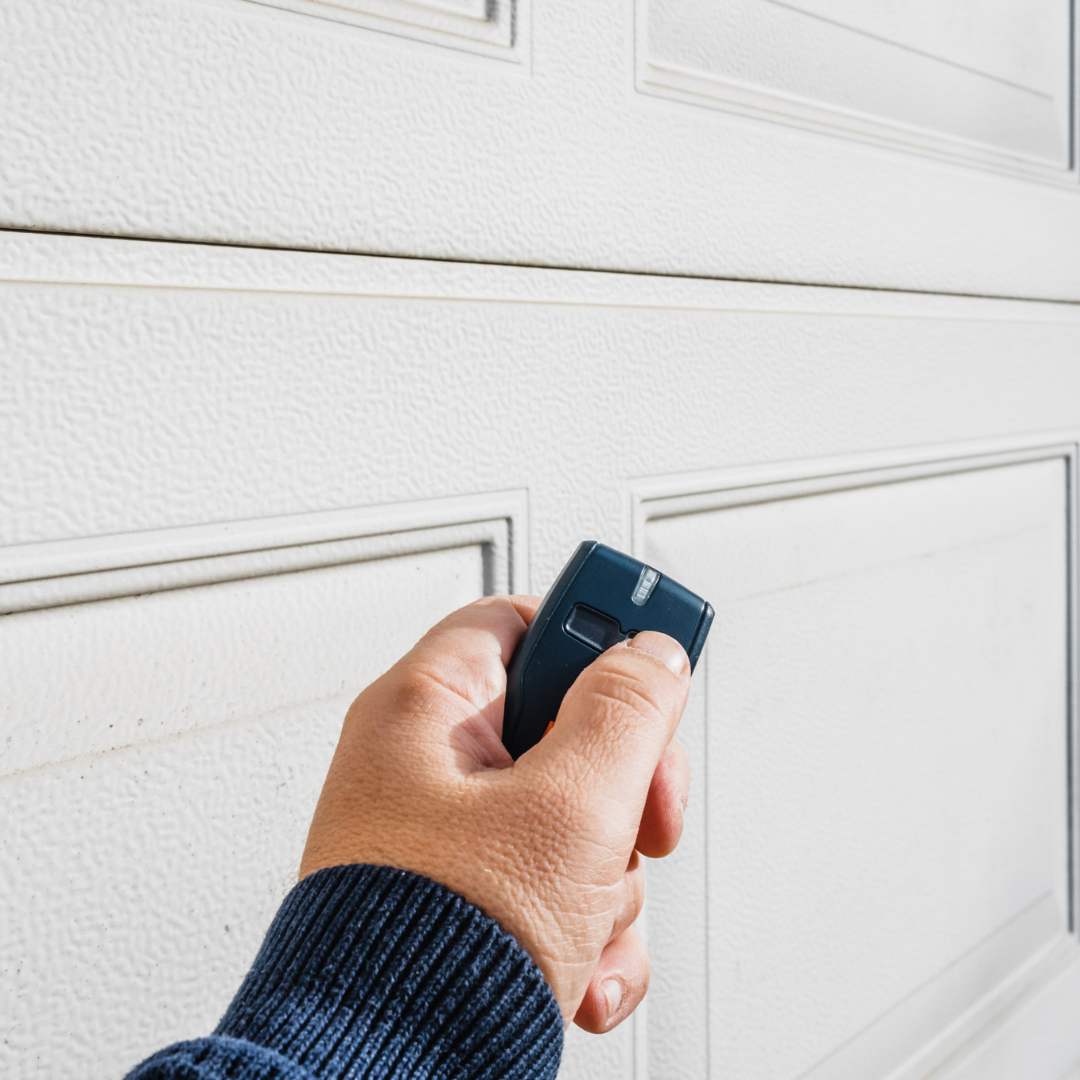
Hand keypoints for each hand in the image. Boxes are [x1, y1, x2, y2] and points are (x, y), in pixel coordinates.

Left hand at [299, 595, 691, 1031]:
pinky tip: (582, 968)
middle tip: (640, 818)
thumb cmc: (440, 945)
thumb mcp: (569, 808)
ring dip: (609, 876)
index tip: (648, 662)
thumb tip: (651, 655)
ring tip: (583, 917)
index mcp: (426, 712)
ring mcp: (449, 837)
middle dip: (623, 786)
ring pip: (573, 815)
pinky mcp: (470, 899)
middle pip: (565, 726)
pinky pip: (554, 883)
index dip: (590, 633)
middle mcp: (428, 766)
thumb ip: (624, 713)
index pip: (519, 622)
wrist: (388, 1078)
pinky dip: (586, 927)